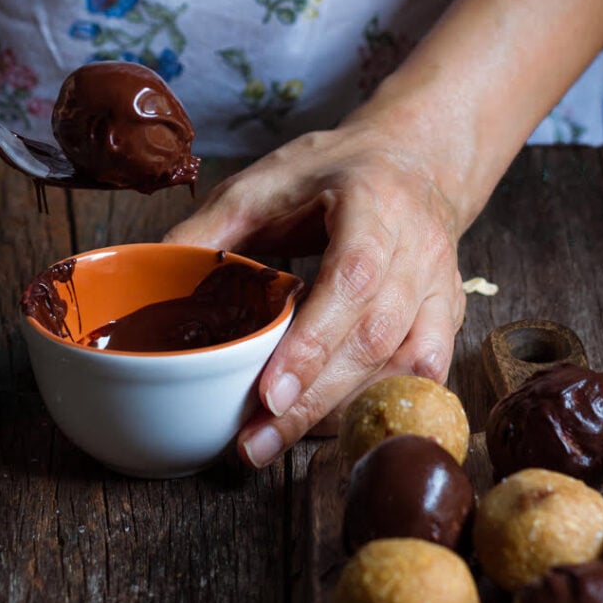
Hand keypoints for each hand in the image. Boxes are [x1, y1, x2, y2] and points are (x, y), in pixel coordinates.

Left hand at [163, 122, 466, 467]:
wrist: (413, 159)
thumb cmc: (333, 171)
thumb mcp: (264, 181)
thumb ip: (211, 227)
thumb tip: (153, 270)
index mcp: (374, 204)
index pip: (352, 279)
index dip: (313, 342)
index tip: (267, 394)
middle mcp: (420, 249)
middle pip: (375, 337)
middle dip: (314, 399)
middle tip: (255, 442)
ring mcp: (442, 287)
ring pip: (403, 366)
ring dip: (340, 412)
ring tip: (275, 442)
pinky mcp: (449, 316)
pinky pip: (421, 376)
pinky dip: (374, 405)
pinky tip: (326, 426)